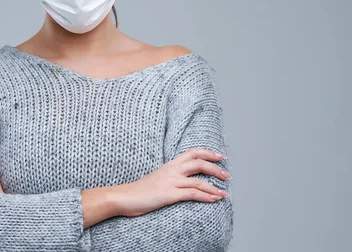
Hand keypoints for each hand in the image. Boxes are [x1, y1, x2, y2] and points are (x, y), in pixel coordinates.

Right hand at [113, 148, 230, 216]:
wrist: (124, 197)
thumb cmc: (140, 190)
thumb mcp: (157, 178)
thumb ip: (170, 176)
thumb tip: (182, 180)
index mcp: (169, 164)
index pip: (192, 152)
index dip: (208, 153)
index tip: (219, 156)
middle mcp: (172, 170)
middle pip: (199, 162)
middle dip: (216, 168)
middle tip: (226, 175)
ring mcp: (171, 182)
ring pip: (199, 180)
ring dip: (215, 186)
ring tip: (224, 192)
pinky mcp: (170, 194)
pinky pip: (192, 193)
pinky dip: (206, 196)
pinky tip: (214, 199)